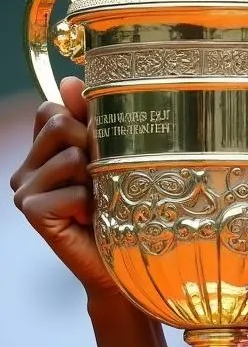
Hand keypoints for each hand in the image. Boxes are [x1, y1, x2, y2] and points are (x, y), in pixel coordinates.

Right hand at [9, 77, 120, 300]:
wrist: (121, 267)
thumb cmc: (124, 214)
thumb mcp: (114, 161)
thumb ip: (93, 121)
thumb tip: (70, 80)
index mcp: (43, 150)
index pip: (54, 108)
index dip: (85, 122)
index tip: (105, 151)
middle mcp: (27, 166)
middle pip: (59, 125)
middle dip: (94, 149)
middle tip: (105, 184)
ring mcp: (24, 188)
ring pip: (70, 156)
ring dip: (98, 181)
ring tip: (101, 204)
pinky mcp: (30, 209)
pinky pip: (71, 190)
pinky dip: (92, 206)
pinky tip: (92, 222)